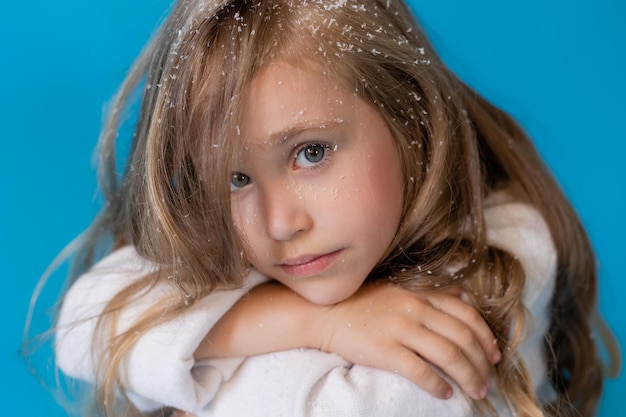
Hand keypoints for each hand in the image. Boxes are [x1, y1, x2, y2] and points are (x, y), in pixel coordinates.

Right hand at [314, 282, 500, 399]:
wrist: (327, 314)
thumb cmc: (363, 304)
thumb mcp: (399, 289)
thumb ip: (430, 293)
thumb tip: (463, 297)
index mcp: (421, 294)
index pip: (467, 315)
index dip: (487, 337)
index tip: (495, 355)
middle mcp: (415, 309)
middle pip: (462, 337)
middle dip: (482, 363)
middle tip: (488, 380)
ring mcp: (400, 328)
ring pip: (448, 355)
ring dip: (468, 376)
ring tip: (475, 390)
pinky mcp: (385, 350)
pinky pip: (420, 371)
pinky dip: (438, 385)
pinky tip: (445, 394)